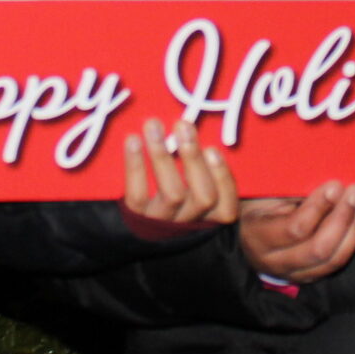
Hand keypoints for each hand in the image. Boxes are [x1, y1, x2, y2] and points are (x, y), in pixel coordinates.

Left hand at [122, 118, 237, 227]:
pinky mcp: (137, 218)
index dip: (223, 179)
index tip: (212, 149)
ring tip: (153, 125)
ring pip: (173, 194)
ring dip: (163, 155)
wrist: (126, 229)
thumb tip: (208, 136)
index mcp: (209, 218)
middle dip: (194, 158)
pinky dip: (136, 166)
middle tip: (183, 124)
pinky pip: (138, 195)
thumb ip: (205, 169)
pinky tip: (133, 139)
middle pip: (204, 197)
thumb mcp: (194, 187)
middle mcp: (189, 223)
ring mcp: (163, 223)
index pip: (227, 206)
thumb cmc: (171, 191)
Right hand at [239, 181, 354, 282]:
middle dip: (342, 217)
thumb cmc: (255, 203)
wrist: (245, 234)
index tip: (335, 185)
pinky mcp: (310, 276)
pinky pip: (338, 262)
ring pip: (333, 259)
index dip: (319, 207)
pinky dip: (354, 237)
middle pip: (319, 248)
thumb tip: (328, 184)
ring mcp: (295, 274)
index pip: (296, 229)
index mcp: (259, 237)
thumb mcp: (263, 193)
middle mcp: (275, 262)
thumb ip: (290, 191)